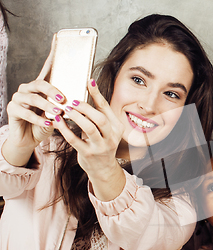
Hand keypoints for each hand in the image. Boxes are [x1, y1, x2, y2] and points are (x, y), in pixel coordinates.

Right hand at [3, 36, 64, 165]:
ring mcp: (19, 98)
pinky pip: (26, 113)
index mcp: (41, 86)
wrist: (31, 138)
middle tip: (64, 99)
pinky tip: (49, 123)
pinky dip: (39, 119)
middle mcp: (28, 88)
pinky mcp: (12, 110)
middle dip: (53, 91)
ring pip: (33, 98)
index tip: (58, 37)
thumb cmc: (48, 122)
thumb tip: (86, 92)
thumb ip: (69, 102)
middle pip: (40, 83)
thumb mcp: (61, 112)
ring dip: (47, 106)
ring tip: (58, 113)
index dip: (53, 52)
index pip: (48, 67)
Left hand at [53, 80, 124, 200]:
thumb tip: (91, 88)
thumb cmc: (102, 143)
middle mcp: (111, 137)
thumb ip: (100, 113)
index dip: (97, 94)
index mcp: (117, 127)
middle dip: (85, 108)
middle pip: (99, 118)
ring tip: (65, 110)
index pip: (106, 107)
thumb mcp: (107, 129)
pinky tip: (58, 121)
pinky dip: (65, 129)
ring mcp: (100, 146)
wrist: (103, 168)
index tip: (89, 81)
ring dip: (75, 117)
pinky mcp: (88, 154)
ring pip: (88, 128)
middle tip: (72, 102)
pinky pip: (74, 139)